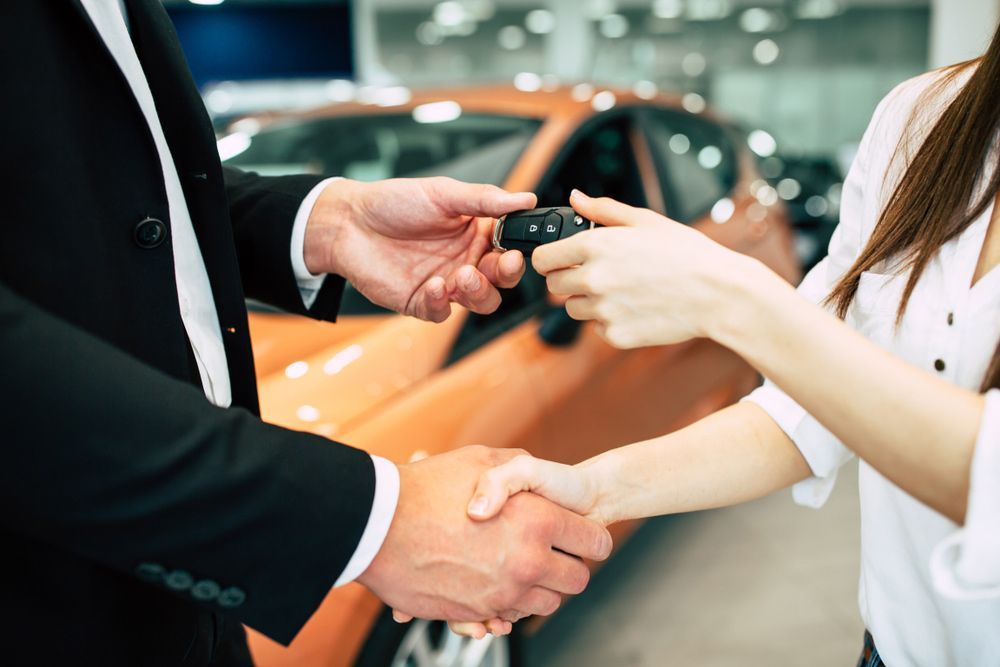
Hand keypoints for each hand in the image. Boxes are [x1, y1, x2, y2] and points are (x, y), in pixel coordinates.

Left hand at [303, 177, 533, 321]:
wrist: (349, 223)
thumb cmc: (394, 203)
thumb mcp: (443, 193)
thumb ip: (484, 199)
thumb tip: (525, 198)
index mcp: (477, 232)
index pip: (511, 246)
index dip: (519, 250)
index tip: (518, 246)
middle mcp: (466, 259)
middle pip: (502, 279)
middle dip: (507, 274)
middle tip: (502, 262)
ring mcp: (446, 283)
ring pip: (480, 301)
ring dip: (479, 291)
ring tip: (463, 275)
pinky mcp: (422, 302)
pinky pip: (441, 312)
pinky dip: (441, 303)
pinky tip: (433, 286)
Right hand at [435, 453, 613, 638]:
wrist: (376, 526)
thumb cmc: (426, 488)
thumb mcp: (480, 459)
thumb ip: (518, 467)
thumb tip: (535, 478)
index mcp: (537, 521)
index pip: (595, 543)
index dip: (591, 538)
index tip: (582, 536)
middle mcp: (526, 562)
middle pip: (577, 580)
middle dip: (570, 567)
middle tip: (555, 554)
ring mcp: (502, 592)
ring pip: (546, 604)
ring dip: (540, 589)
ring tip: (521, 567)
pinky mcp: (476, 612)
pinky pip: (508, 619)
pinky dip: (507, 607)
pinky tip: (494, 583)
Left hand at [531, 190, 750, 348]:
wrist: (718, 293)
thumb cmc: (687, 254)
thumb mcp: (645, 221)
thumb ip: (604, 210)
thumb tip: (575, 198)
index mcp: (596, 245)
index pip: (543, 259)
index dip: (550, 259)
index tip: (560, 260)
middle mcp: (594, 278)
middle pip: (553, 286)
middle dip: (568, 279)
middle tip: (597, 273)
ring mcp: (604, 309)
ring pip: (574, 308)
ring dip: (588, 300)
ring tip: (622, 289)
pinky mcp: (616, 335)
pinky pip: (598, 328)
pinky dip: (610, 320)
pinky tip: (636, 306)